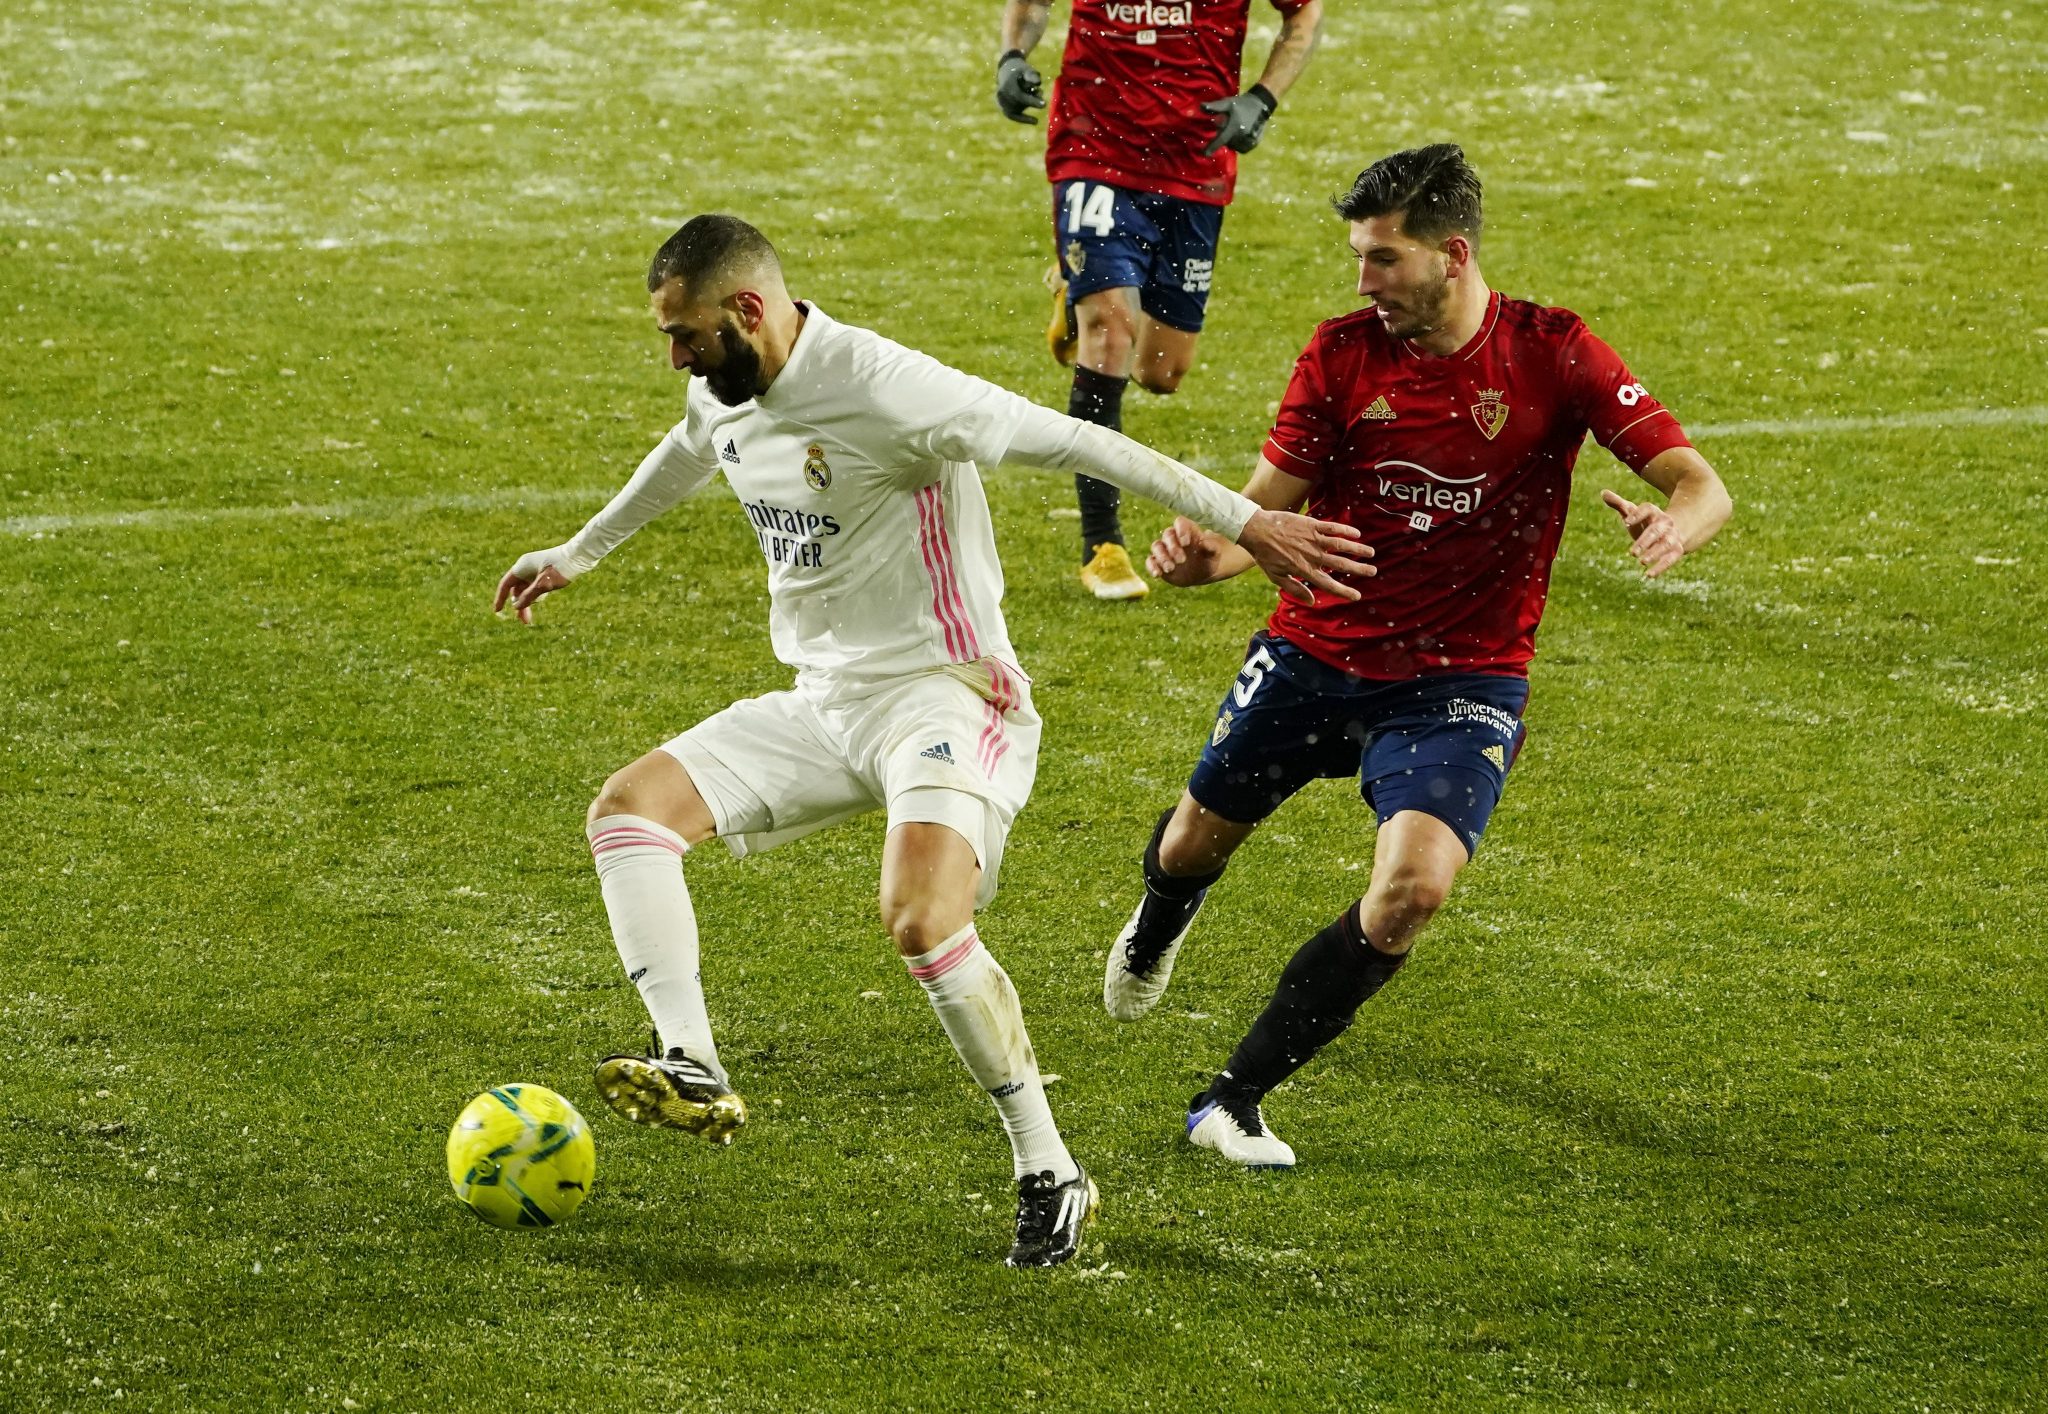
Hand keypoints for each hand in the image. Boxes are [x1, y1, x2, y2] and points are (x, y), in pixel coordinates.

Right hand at [493, 549, 575, 624]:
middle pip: (517, 589)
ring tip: (529, 619)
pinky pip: (534, 586)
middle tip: (524, 621)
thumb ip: (529, 596)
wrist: (579, 556)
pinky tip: (539, 602)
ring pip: (526, 589)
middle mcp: (526, 567)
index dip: (500, 598)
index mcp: (522, 566)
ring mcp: (535, 569)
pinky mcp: (543, 572)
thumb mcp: (544, 585)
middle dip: (518, 605)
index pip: (506, 584)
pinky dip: (534, 596)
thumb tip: (515, 606)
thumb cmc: (561, 568)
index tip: (497, 611)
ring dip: (527, 602)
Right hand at [996, 52, 1045, 123]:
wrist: (1006, 72)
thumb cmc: (1020, 71)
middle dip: (1032, 101)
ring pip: (1018, 109)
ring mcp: (1001, 103)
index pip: (1019, 96)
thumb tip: (1038, 83)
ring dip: (1029, 104)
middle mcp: (1001, 95)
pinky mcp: (1003, 109)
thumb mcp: (1026, 69)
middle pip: (1019, 103)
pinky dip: (1025, 119)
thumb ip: (1032, 75)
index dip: (1031, 101)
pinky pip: (1014, 116)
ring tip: (1035, 93)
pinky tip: (1036, 121)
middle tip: (1043, 102)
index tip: (1044, 104)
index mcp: (1006, 84)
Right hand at [1145, 516, 1227, 586]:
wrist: (1204, 570)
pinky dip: (1152, 567)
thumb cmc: (1210, 557)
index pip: (1180, 523)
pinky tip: (1157, 575)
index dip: (1181, 530)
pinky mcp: (1159, 562)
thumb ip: (1212, 547)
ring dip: (1162, 557)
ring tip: (1170, 568)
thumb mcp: (1215, 553)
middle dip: (1173, 548)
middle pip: (1167, 535)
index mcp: (1187, 530)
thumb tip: (1204, 542)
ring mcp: (1165, 549)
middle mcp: (1174, 537)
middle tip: (1182, 560)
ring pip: (1156, 547)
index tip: (1186, 543)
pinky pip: (1151, 561)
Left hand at [1201, 85, 1276, 155]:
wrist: (1260, 104)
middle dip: (1225, 138)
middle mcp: (1243, 135)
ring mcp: (1250, 140)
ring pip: (1236, 147)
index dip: (1212, 147)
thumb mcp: (1228, 103)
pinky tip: (1240, 136)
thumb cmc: (1241, 103)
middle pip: (1228, 143)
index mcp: (1235, 126)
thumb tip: (1201, 107)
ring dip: (1232, 142)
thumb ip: (1215, 107)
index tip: (1205, 154)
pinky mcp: (1256, 142)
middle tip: (1227, 128)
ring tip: (1235, 131)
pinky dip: (1239, 145)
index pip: (1221, 140)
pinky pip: (1244, 148)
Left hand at [1237, 508, 1373, 603]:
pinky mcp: (1312, 525)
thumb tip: (1311, 601)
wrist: (1257, 530)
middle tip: (1373, 571)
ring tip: (1371, 552)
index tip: (1357, 596)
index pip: (1329, 584)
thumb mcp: (1276, 577)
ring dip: (1358, 549)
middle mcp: (1313, 556)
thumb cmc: (1265, 555)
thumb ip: (1295, 588)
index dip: (1344, 591)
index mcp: (1304, 570)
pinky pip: (1333, 527)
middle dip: (1359, 569)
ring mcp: (1313, 539)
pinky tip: (1357, 534)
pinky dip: (1346, 531)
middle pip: (1341, 564)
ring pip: (1341, 545)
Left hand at [1602, 489, 1685, 576]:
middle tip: (1632, 553)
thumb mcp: (1633, 513)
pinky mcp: (1676, 550)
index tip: (1626, 520)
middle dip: (1645, 541)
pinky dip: (1661, 567)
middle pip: (1656, 530)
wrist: (1672, 530)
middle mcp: (1665, 523)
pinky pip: (1671, 558)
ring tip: (1642, 562)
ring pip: (1665, 544)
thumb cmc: (1645, 522)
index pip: (1648, 509)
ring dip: (1655, 553)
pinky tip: (1648, 575)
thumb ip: (1619, 504)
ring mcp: (1672, 536)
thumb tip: (1603, 492)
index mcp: (1653, 512)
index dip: (1637, 514)